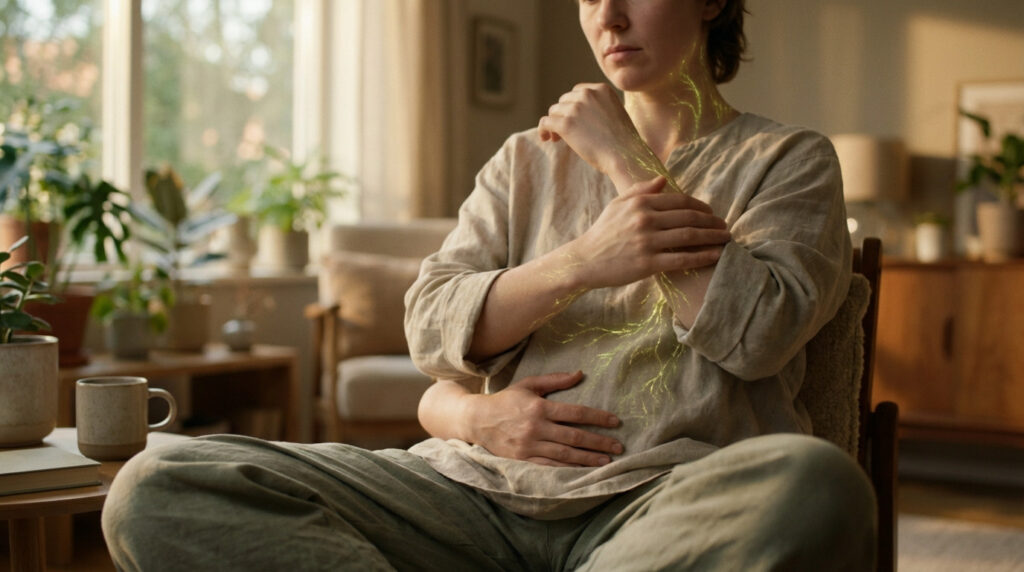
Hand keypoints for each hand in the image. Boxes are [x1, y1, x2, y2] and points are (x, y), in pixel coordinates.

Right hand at [465, 371, 622, 466]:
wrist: (476, 420)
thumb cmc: (505, 400)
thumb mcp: (528, 384)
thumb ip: (554, 380)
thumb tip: (580, 374)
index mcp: (539, 407)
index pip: (576, 413)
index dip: (598, 418)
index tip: (615, 422)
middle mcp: (536, 427)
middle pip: (575, 437)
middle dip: (599, 442)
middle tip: (619, 446)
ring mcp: (529, 446)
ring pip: (565, 455)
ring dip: (588, 459)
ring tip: (607, 461)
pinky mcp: (523, 460)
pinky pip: (550, 467)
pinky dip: (568, 470)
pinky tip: (583, 471)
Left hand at [538, 83, 650, 181]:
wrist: (625, 156)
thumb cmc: (622, 142)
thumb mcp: (613, 114)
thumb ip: (596, 108)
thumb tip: (572, 115)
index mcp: (602, 89)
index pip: (578, 91)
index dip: (572, 105)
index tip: (574, 119)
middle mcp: (587, 94)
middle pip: (564, 100)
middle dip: (563, 114)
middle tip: (564, 132)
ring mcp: (575, 108)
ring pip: (554, 111)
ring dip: (554, 123)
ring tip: (557, 139)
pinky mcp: (565, 124)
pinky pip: (545, 122)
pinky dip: (543, 130)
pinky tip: (546, 138)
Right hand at [563, 177, 730, 289]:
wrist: (585, 260)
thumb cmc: (603, 232)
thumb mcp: (617, 205)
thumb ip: (640, 190)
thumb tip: (664, 180)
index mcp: (640, 203)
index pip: (680, 201)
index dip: (701, 206)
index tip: (712, 212)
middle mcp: (645, 219)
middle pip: (689, 217)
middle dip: (712, 221)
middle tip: (725, 225)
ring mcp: (646, 241)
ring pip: (689, 236)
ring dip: (712, 237)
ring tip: (726, 238)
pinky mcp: (647, 263)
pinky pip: (681, 259)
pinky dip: (702, 256)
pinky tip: (716, 255)